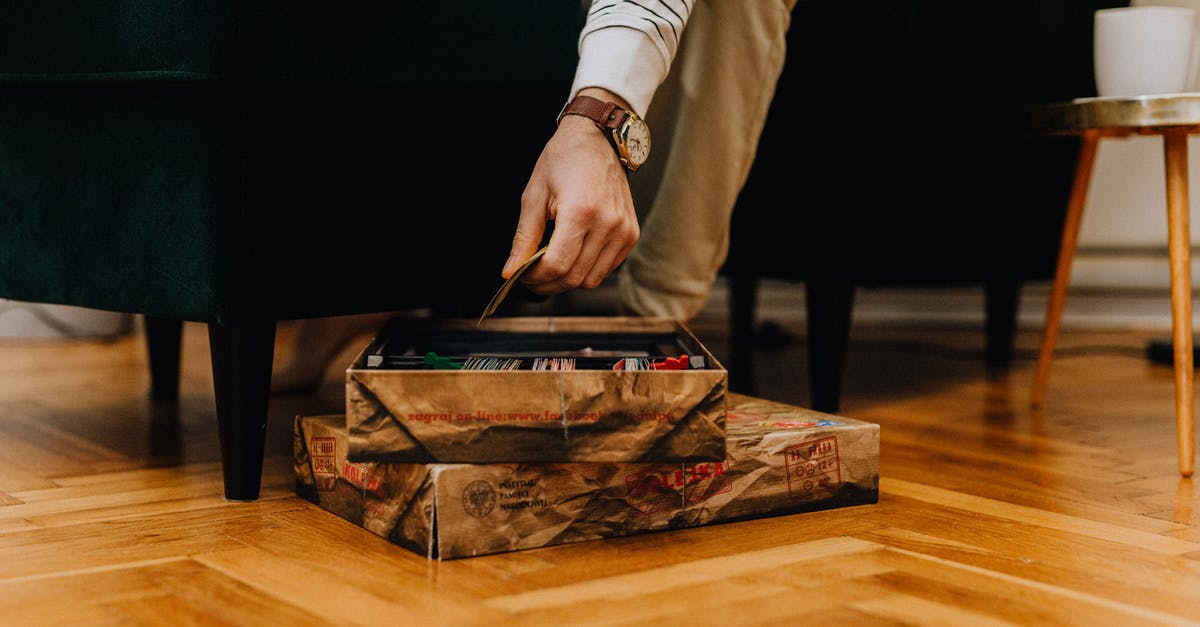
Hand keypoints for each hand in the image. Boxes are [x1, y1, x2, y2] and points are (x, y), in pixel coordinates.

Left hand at [503, 89, 639, 294]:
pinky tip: (574, 254)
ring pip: (592, 279)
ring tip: (552, 264)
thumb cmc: (563, 161)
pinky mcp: (631, 234)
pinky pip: (607, 268)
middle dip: (548, 283)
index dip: (535, 278)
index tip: (522, 274)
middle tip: (532, 275)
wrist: (598, 139)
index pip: (557, 266)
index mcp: (580, 212)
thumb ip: (524, 238)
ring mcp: (623, 231)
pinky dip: (587, 269)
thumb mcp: (534, 195)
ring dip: (568, 279)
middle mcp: (608, 224)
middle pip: (574, 278)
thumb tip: (511, 272)